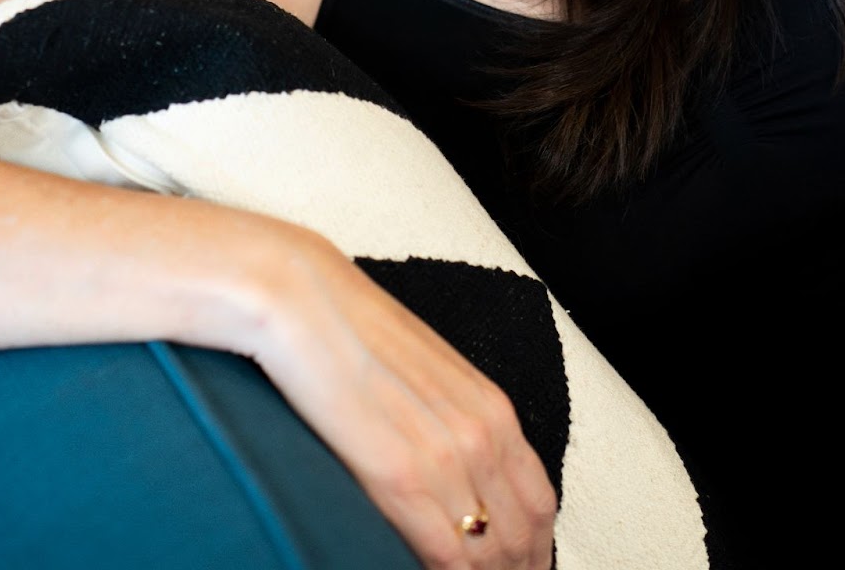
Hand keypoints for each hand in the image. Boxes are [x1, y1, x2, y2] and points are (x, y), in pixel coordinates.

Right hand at [238, 222, 557, 568]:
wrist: (305, 300)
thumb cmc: (354, 329)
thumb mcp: (428, 375)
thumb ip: (452, 423)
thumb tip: (457, 477)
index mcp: (491, 408)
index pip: (538, 501)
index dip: (534, 546)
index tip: (520, 566)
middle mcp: (480, 434)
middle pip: (523, 535)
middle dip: (515, 569)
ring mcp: (444, 458)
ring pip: (489, 554)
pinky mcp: (400, 477)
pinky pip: (445, 556)